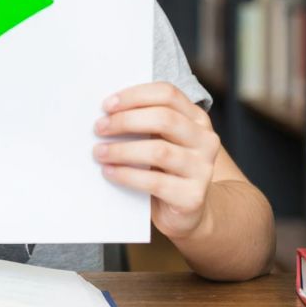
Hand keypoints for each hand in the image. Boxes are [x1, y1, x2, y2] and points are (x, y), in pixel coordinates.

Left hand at [93, 82, 219, 239]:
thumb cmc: (165, 169)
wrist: (186, 212)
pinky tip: (110, 172)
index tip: (107, 105)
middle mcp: (205, 140)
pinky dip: (127, 175)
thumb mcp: (160, 140)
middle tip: (99, 127)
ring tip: (99, 152)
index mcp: (197, 119)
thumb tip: (106, 113)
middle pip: (164, 118)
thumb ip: (144, 123)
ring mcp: (203, 169)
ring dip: (122, 150)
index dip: (135, 96)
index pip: (168, 94)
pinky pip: (155, 181)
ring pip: (159, 151)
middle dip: (126, 121)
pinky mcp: (193, 196)